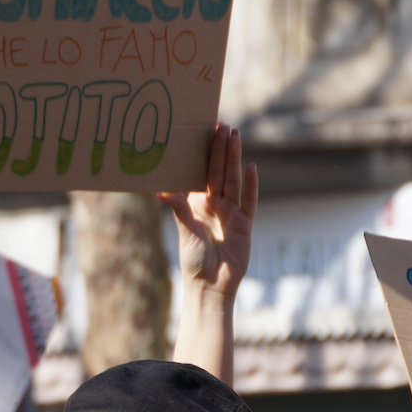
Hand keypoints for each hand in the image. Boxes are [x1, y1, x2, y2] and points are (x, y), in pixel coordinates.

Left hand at [158, 122, 256, 300]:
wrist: (211, 286)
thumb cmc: (192, 261)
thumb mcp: (184, 231)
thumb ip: (177, 208)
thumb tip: (159, 190)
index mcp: (196, 204)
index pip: (201, 173)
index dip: (203, 153)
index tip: (203, 131)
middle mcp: (215, 204)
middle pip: (219, 172)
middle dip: (220, 148)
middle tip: (222, 124)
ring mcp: (232, 213)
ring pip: (233, 180)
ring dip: (234, 158)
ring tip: (234, 136)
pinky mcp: (246, 224)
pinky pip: (249, 201)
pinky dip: (250, 185)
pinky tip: (251, 167)